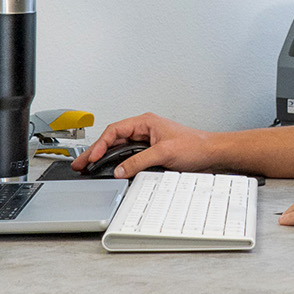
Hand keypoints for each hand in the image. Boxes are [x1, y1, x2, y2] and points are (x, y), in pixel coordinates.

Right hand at [70, 112, 216, 177]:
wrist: (211, 154)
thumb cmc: (195, 145)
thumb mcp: (164, 153)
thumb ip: (138, 161)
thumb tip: (119, 170)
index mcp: (145, 122)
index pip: (115, 130)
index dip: (100, 144)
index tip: (91, 157)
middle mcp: (144, 130)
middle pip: (114, 140)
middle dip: (97, 151)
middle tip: (82, 164)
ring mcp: (147, 142)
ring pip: (120, 149)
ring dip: (106, 158)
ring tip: (91, 168)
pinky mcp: (151, 153)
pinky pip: (129, 157)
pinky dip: (118, 164)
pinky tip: (111, 170)